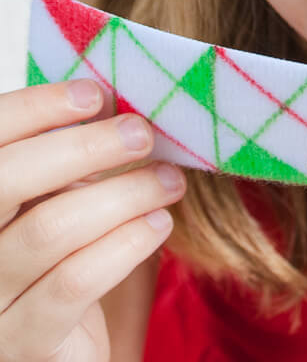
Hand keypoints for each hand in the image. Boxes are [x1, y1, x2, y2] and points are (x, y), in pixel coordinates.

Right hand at [0, 81, 185, 361]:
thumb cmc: (66, 261)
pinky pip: (73, 282)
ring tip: (168, 181)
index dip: (34, 108)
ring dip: (123, 193)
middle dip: (83, 146)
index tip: (95, 93)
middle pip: (5, 180)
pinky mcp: (22, 345)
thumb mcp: (62, 203)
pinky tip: (159, 224)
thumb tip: (110, 99)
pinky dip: (125, 243)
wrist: (67, 354)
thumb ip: (68, 161)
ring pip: (49, 228)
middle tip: (142, 134)